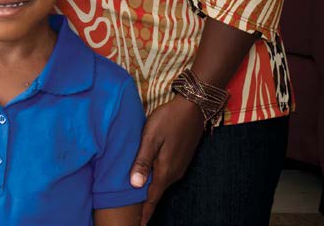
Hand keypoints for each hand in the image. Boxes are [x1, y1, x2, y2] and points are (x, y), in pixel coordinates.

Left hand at [129, 96, 204, 225]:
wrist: (193, 108)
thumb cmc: (169, 119)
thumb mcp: (151, 137)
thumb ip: (143, 160)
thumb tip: (134, 186)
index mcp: (164, 171)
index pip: (151, 199)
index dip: (143, 214)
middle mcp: (172, 173)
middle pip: (155, 194)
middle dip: (143, 205)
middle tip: (130, 216)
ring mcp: (178, 167)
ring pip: (160, 184)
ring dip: (149, 192)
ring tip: (135, 200)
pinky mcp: (179, 159)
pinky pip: (164, 175)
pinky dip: (154, 181)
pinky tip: (147, 178)